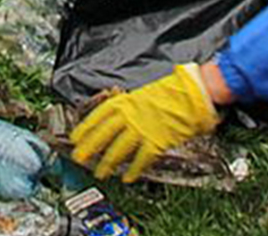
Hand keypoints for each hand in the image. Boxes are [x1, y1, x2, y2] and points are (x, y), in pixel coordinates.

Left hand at [71, 64, 220, 182]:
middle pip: (103, 134)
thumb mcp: (145, 92)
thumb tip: (123, 112)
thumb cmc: (173, 89)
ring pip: (118, 148)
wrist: (193, 91)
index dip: (85, 127)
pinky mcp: (157, 141)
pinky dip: (134, 169)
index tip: (75, 137)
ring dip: (107, 162)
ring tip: (99, 172)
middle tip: (78, 157)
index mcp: (126, 101)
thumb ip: (132, 104)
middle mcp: (130, 114)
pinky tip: (127, 177)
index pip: (98, 115)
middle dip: (89, 147)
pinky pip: (141, 158)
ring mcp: (142, 128)